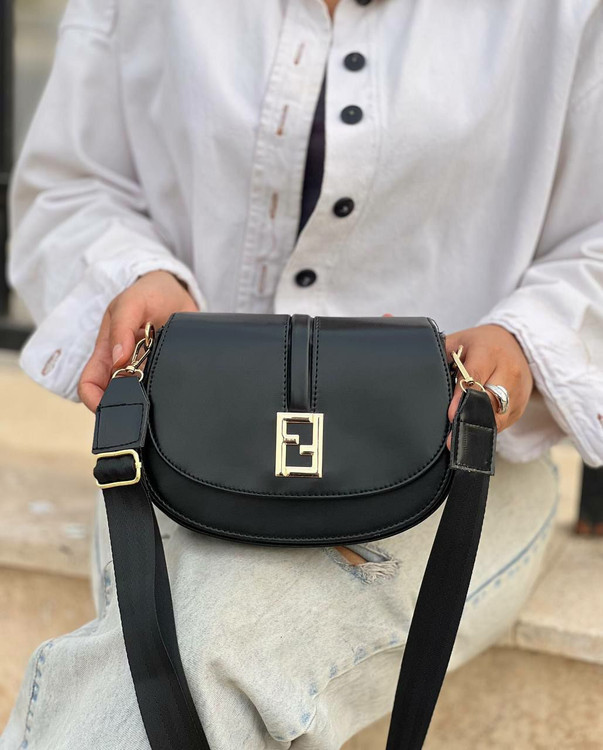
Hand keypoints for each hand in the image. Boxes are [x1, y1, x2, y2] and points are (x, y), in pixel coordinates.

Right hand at [78, 271, 197, 410]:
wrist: (178, 291)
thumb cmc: (148, 293)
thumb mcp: (131, 302)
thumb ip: (121, 327)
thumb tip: (118, 360)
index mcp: (106, 351)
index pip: (89, 384)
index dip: (94, 401)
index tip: (111, 408)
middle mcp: (123, 365)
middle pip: (115, 397)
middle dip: (124, 406)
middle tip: (141, 407)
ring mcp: (145, 370)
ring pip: (140, 396)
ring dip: (147, 400)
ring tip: (159, 397)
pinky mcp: (166, 369)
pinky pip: (165, 387)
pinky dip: (167, 391)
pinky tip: (175, 388)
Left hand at [445, 324, 532, 446]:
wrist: (516, 344)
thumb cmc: (480, 344)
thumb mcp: (459, 341)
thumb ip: (443, 355)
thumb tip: (424, 375)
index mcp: (489, 352)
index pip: (475, 377)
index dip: (462, 398)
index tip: (451, 415)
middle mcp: (509, 370)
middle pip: (489, 400)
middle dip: (470, 417)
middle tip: (451, 437)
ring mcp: (519, 389)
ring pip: (499, 415)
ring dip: (478, 425)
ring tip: (459, 435)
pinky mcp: (522, 404)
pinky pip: (505, 422)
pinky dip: (489, 426)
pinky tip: (475, 426)